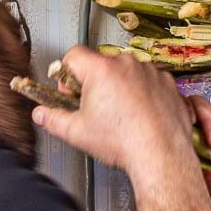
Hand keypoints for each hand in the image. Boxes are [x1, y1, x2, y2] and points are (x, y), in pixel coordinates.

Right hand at [32, 46, 210, 210]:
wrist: (161, 155)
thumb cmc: (124, 142)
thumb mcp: (77, 132)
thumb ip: (53, 119)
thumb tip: (41, 115)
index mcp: (102, 70)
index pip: (73, 55)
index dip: (66, 73)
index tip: (70, 90)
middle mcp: (127, 64)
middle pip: (101, 64)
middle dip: (94, 82)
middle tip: (95, 107)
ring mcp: (150, 72)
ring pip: (126, 71)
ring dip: (120, 86)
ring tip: (120, 114)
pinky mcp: (168, 82)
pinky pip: (148, 81)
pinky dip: (143, 93)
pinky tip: (139, 114)